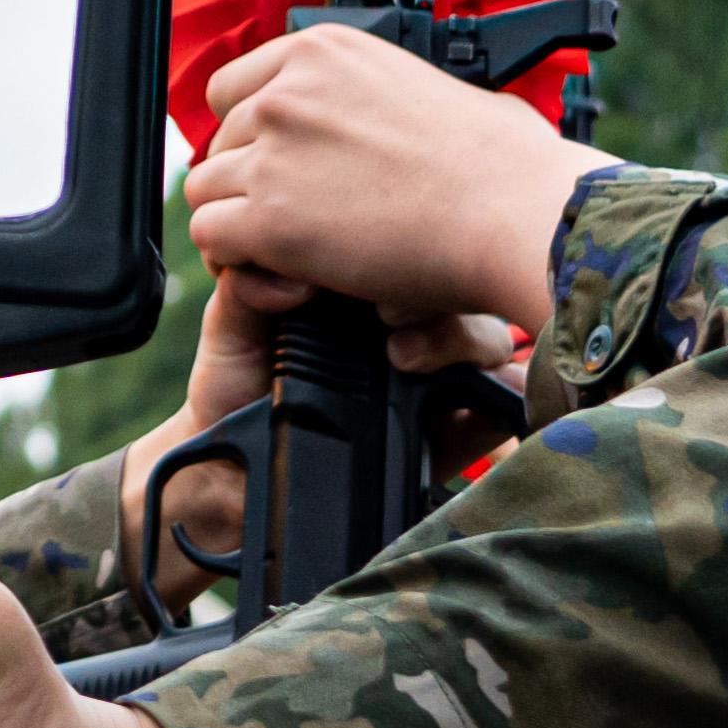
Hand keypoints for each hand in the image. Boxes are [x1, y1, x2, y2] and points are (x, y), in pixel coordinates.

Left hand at [107, 272, 517, 601]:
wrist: (235, 479)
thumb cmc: (234, 393)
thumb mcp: (229, 330)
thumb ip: (247, 288)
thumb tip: (285, 274)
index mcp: (360, 287)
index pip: (404, 250)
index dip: (402, 248)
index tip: (369, 269)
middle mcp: (405, 324)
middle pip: (459, 287)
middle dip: (439, 292)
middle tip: (390, 316)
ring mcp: (433, 375)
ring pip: (487, 339)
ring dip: (465, 339)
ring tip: (405, 359)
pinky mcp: (451, 428)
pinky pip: (498, 407)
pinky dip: (496, 399)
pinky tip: (465, 400)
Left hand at [191, 24, 603, 341]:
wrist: (514, 211)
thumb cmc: (500, 161)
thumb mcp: (429, 84)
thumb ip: (377, 93)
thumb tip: (385, 110)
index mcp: (322, 51)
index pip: (235, 89)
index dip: (255, 136)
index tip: (282, 166)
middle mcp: (287, 92)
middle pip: (221, 143)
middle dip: (250, 183)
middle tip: (294, 221)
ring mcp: (272, 153)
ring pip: (206, 191)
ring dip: (241, 223)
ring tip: (291, 252)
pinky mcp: (269, 218)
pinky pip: (212, 237)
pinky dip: (241, 261)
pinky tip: (288, 274)